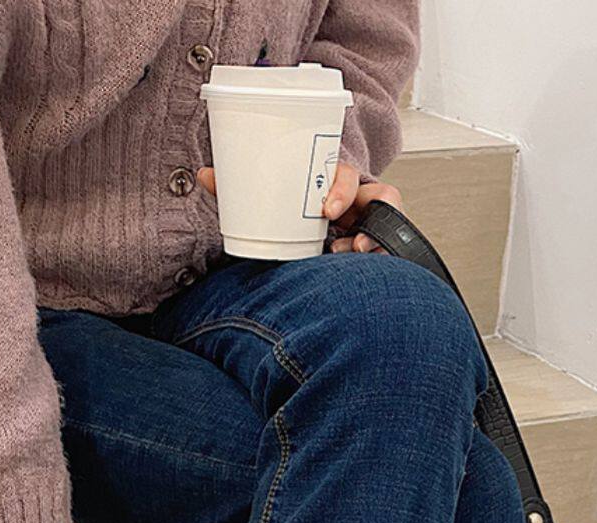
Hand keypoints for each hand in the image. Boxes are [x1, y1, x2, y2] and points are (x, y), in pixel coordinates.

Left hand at [195, 163, 400, 252]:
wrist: (311, 227)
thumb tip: (205, 175)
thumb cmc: (293, 209)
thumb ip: (243, 189)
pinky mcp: (377, 246)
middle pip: (379, 200)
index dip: (341, 189)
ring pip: (390, 226)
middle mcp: (360, 201)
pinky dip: (385, 259)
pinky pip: (391, 250)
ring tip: (358, 260)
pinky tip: (369, 274)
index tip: (327, 209)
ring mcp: (370, 224)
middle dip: (369, 221)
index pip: (348, 176)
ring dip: (379, 243)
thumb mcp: (274, 198)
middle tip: (350, 245)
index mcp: (335, 181)